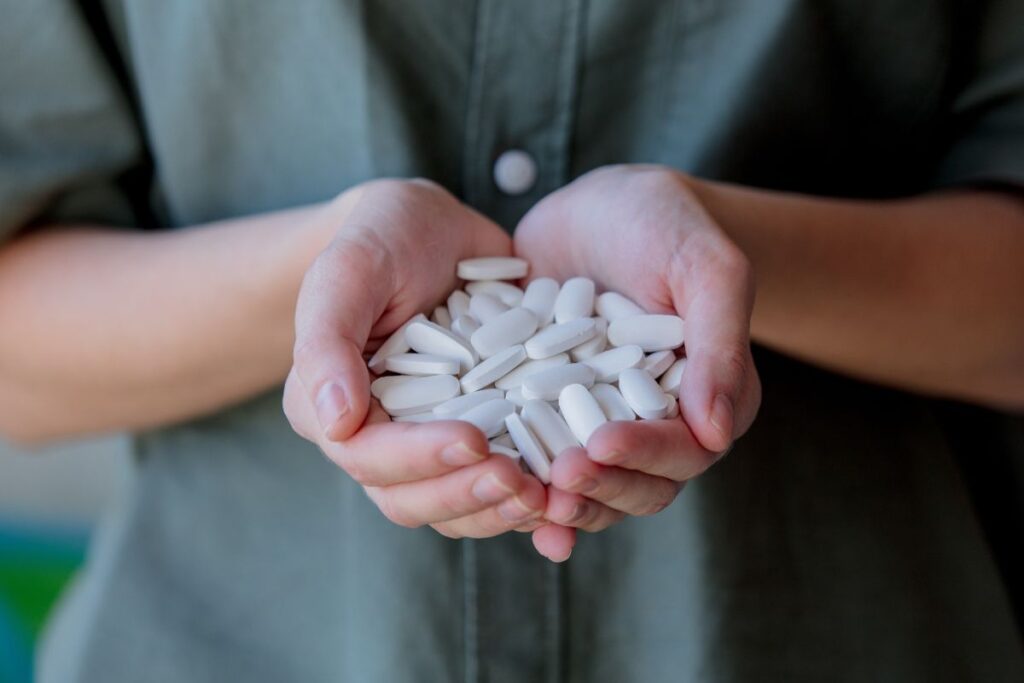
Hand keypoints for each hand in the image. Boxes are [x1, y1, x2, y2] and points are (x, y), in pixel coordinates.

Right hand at [284, 179, 545, 538]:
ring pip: (457, 504)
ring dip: (500, 510)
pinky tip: (571, 492)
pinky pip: (500, 480)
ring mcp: (433, 440)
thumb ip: (327, 341)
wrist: (434, 229)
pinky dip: (532, 492)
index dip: (419, 459)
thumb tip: (335, 425)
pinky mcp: (482, 432)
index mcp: (333, 407)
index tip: (472, 442)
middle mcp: (380, 437)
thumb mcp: (348, 269)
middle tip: (521, 482)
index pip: (368, 456)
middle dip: (466, 496)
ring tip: (549, 495)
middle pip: (411, 498)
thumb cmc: (382, 237)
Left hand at [514, 165, 760, 558]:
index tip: (600, 445)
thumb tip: (715, 432)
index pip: (685, 450)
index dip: (644, 455)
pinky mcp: (550, 413)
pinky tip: (482, 482)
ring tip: (517, 495)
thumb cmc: (667, 226)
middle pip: (638, 485)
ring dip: (557, 500)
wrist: (603, 206)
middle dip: (599, 489)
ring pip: (587, 485)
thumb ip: (718, 344)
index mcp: (708, 400)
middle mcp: (656, 424)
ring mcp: (599, 422)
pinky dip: (516, 476)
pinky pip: (536, 456)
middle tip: (556, 479)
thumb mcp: (705, 269)